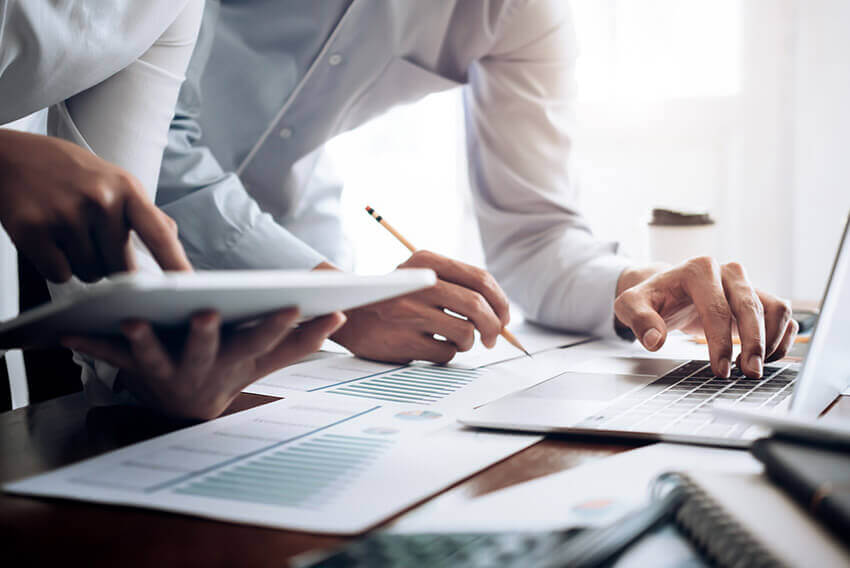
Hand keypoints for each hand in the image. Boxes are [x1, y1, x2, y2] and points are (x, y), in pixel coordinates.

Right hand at [0, 130, 190, 282]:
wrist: (11, 156)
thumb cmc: (70, 173)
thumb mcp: (116, 180)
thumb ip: (145, 211)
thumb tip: (172, 238)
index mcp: (127, 188)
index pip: (160, 234)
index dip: (176, 263)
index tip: (190, 286)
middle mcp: (100, 200)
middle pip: (123, 269)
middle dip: (112, 265)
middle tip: (93, 238)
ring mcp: (66, 215)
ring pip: (92, 274)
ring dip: (83, 265)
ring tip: (69, 233)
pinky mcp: (33, 230)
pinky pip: (60, 275)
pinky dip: (57, 266)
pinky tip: (49, 240)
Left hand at [62, 309, 345, 418]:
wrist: (186, 407)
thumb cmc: (229, 370)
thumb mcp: (265, 359)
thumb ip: (300, 340)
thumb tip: (340, 316)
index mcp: (238, 360)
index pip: (264, 341)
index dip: (279, 326)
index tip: (295, 305)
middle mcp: (203, 369)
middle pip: (207, 350)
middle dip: (206, 334)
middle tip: (206, 314)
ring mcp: (167, 371)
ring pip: (154, 357)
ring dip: (142, 341)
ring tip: (132, 321)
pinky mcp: (134, 369)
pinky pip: (108, 357)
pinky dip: (89, 343)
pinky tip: (66, 332)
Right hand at [323, 250, 510, 363]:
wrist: (349, 314)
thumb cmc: (396, 298)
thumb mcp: (420, 275)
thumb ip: (458, 285)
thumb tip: (501, 314)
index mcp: (426, 261)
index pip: (481, 279)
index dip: (500, 301)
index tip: (504, 316)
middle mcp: (419, 284)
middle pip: (478, 307)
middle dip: (495, 327)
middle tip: (493, 338)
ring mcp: (410, 313)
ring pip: (466, 333)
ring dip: (468, 342)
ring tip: (454, 340)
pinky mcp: (404, 341)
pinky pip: (446, 353)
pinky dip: (446, 353)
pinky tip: (430, 345)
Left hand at [614, 257, 797, 378]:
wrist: (666, 289)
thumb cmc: (652, 298)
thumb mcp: (631, 306)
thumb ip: (638, 320)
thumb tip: (654, 340)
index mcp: (697, 270)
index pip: (716, 309)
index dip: (721, 342)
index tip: (720, 370)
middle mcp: (726, 272)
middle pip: (750, 307)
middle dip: (753, 343)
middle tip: (748, 373)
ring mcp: (745, 283)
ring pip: (774, 308)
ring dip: (771, 340)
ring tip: (755, 367)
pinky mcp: (757, 295)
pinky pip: (781, 313)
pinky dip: (781, 336)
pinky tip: (766, 356)